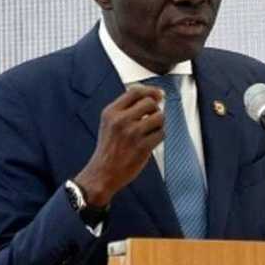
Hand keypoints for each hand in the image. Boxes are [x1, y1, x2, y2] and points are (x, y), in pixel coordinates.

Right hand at [73, 85, 164, 206]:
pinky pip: (162, 133)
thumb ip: (126, 109)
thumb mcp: (109, 123)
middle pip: (150, 103)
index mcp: (111, 112)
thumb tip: (153, 96)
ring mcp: (132, 133)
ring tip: (150, 131)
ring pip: (159, 117)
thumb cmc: (109, 148)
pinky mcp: (142, 146)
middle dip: (155, 110)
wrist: (103, 173)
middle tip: (152, 119)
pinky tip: (150, 142)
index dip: (151, 91)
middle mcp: (121, 120)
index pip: (135, 92)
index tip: (159, 95)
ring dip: (159, 124)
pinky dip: (159, 137)